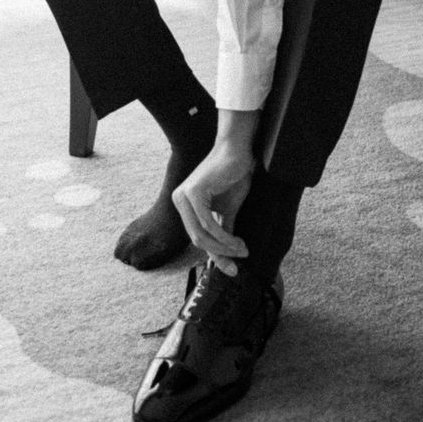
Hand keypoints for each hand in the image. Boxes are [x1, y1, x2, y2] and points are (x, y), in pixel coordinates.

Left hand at [172, 141, 254, 275]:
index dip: (214, 256)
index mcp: (184, 204)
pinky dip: (224, 237)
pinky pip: (208, 224)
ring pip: (201, 235)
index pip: (197, 237)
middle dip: (220, 254)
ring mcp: (183, 196)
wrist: (238, 152)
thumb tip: (228, 259)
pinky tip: (238, 242)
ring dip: (225, 247)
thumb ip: (222, 232)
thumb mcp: (227, 211)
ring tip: (243, 249)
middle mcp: (179, 200)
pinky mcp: (193, 192)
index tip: (232, 270)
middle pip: (197, 240)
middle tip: (241, 258)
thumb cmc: (233, 176)